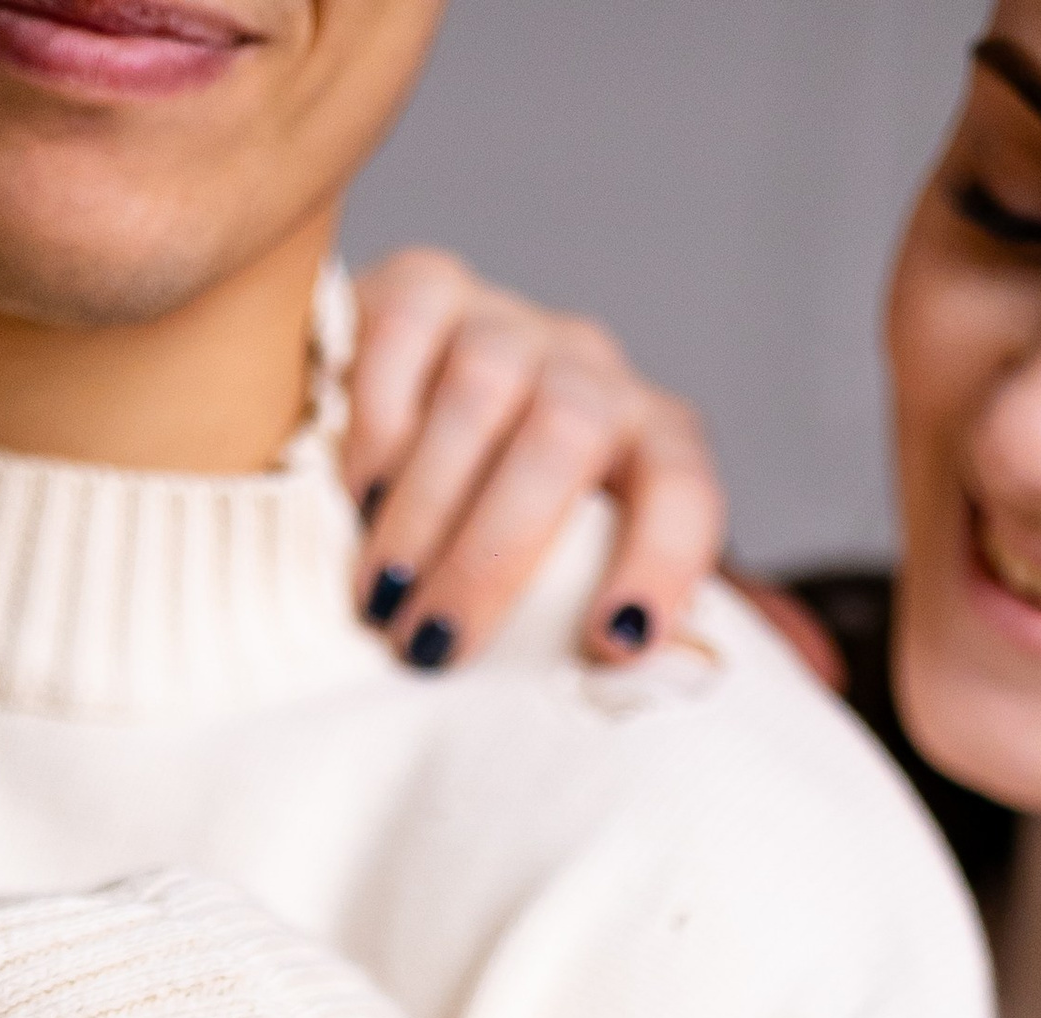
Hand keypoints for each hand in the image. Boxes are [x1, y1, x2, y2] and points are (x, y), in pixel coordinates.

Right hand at [347, 248, 724, 671]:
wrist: (412, 439)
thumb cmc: (500, 554)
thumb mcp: (558, 590)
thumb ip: (581, 632)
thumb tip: (607, 706)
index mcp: (653, 447)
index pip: (685, 489)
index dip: (658, 561)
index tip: (611, 644)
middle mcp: (591, 374)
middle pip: (565, 436)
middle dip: (494, 554)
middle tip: (432, 647)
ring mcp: (509, 324)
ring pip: (483, 388)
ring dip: (426, 506)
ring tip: (381, 596)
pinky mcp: (425, 289)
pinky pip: (404, 333)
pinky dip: (375, 423)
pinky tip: (355, 499)